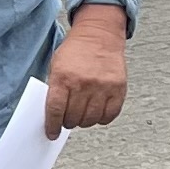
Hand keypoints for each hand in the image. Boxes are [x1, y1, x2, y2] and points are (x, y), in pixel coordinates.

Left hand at [44, 8, 128, 135]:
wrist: (99, 35)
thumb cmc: (76, 51)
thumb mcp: (56, 66)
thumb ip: (54, 89)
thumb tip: (53, 115)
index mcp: (63, 77)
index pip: (55, 110)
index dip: (52, 126)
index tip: (51, 133)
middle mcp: (83, 83)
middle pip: (73, 118)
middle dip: (67, 122)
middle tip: (68, 119)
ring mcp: (102, 87)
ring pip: (90, 120)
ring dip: (84, 122)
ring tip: (82, 114)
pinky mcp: (118, 89)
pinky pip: (109, 115)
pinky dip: (101, 118)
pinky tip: (96, 112)